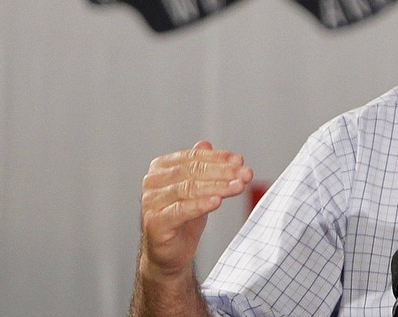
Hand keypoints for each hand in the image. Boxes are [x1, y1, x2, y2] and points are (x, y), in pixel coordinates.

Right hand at [138, 141, 253, 281]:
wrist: (170, 254)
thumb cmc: (184, 218)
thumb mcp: (198, 188)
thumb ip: (201, 166)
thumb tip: (206, 143)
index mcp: (161, 167)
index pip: (194, 157)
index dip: (219, 157)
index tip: (240, 160)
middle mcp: (153, 182)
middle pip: (193, 171)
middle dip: (224, 171)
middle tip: (246, 174)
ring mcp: (151, 202)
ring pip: (190, 188)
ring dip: (219, 186)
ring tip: (239, 186)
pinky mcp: (155, 223)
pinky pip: (181, 210)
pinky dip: (201, 204)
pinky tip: (217, 201)